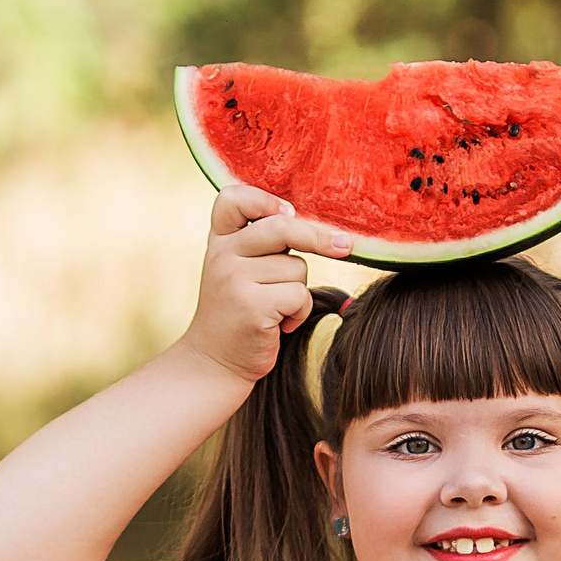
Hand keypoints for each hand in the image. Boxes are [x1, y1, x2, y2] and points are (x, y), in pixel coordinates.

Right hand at [175, 186, 352, 383]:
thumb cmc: (238, 312)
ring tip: (277, 309)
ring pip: (297, 267)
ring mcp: (233, 280)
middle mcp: (222, 255)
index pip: (232, 198)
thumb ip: (261, 244)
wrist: (215, 362)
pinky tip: (280, 324)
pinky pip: (299, 295)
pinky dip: (299, 312)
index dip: (264, 199)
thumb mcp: (238, 269)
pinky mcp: (251, 307)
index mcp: (219, 241)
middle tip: (345, 246)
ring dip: (298, 289)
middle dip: (318, 237)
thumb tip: (323, 228)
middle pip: (282, 227)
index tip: (288, 212)